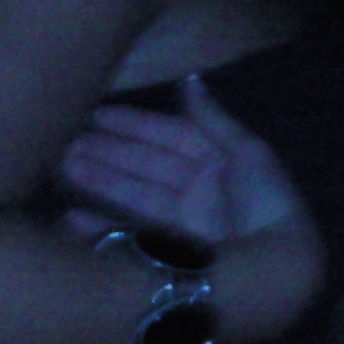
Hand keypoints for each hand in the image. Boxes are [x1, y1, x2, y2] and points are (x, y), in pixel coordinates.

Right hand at [56, 75, 306, 247]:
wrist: (279, 265)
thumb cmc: (266, 201)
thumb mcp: (246, 151)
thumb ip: (212, 118)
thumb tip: (190, 78)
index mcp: (217, 162)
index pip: (167, 137)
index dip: (134, 125)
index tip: (97, 115)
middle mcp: (197, 189)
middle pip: (145, 165)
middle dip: (108, 153)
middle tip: (68, 143)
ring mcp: (183, 222)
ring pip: (134, 194)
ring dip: (100, 180)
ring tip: (65, 166)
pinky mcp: (171, 251)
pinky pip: (132, 232)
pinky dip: (103, 226)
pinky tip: (74, 217)